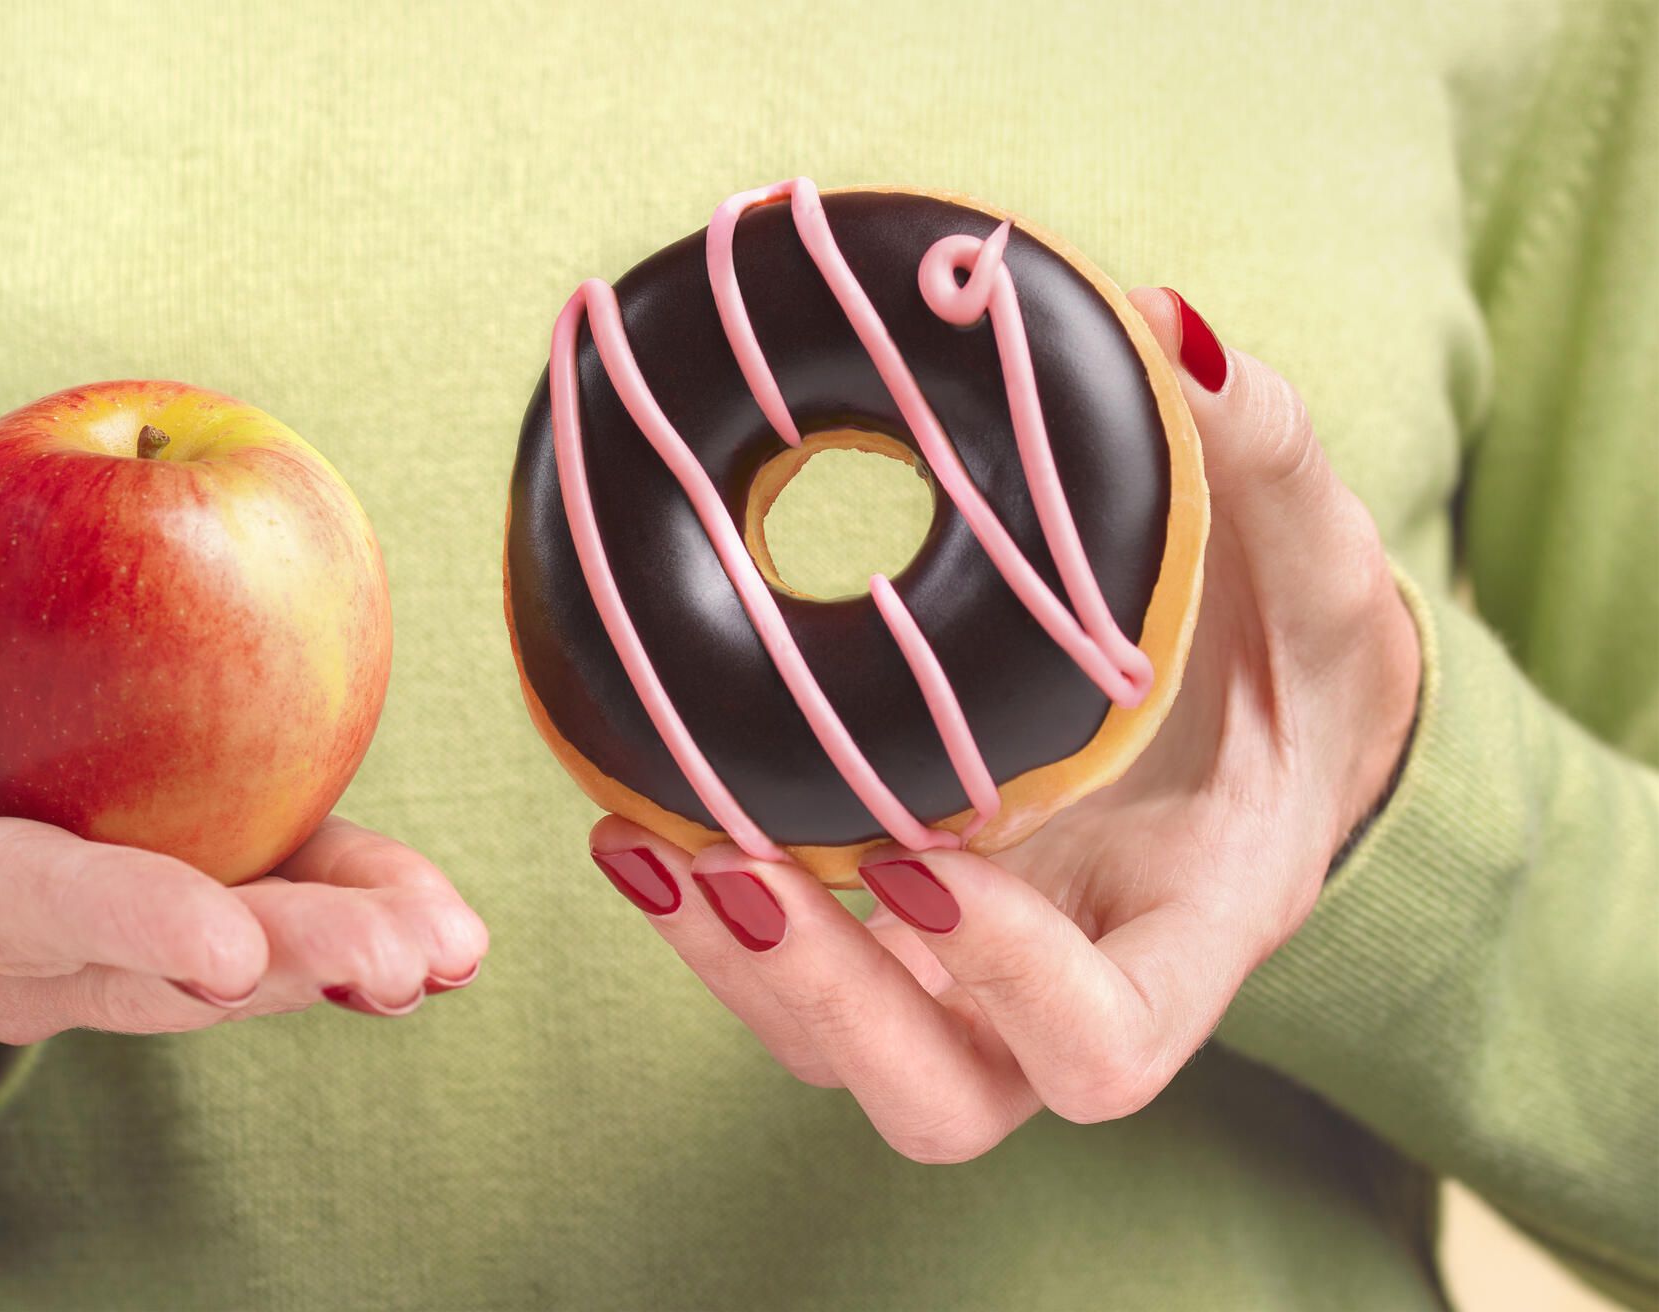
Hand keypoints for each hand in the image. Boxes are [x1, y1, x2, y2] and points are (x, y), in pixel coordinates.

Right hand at [0, 596, 486, 1071]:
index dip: (119, 920)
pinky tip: (447, 923)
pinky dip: (358, 902)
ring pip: (237, 954)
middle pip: (158, 961)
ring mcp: (112, 929)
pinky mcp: (183, 875)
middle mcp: (23, 952)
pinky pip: (276, 894)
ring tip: (449, 951)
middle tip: (395, 961)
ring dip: (346, 953)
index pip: (18, 912)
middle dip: (283, 964)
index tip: (219, 937)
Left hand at [588, 287, 1419, 1160]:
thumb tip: (1166, 324)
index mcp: (1191, 929)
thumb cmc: (1300, 650)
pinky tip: (631, 815)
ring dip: (734, 966)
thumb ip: (1263, 452)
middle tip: (736, 866)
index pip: (1110, 1046)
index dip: (1013, 987)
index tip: (928, 854)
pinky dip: (710, 914)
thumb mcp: (1318, 555)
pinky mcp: (900, 936)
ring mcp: (973, 979)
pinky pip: (792, 971)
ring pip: (835, 1053)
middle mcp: (1072, 983)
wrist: (1264, 716)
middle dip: (825, 1001)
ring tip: (640, 840)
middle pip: (939, 1097)